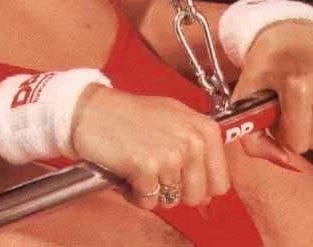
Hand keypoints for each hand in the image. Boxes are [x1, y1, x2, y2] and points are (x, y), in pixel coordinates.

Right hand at [72, 85, 230, 209]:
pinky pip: (147, 202)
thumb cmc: (128, 113)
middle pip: (197, 196)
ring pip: (171, 201)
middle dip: (174, 192)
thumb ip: (196, 144)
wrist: (93, 110)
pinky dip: (134, 194)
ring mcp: (171, 155)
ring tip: (138, 169)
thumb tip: (211, 184)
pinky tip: (126, 173)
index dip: (198, 185)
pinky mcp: (147, 168)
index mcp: (204, 129)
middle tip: (155, 173)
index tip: (181, 178)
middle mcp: (192, 141)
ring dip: (151, 191)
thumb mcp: (174, 117)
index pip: (220, 182)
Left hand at [232, 21, 312, 158]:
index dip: (282, 133)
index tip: (275, 114)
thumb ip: (252, 139)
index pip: (298, 143)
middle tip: (287, 104)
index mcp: (298, 84)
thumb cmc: (263, 66)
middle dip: (299, 127)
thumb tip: (284, 160)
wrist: (286, 30)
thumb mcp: (243, 99)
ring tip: (302, 95)